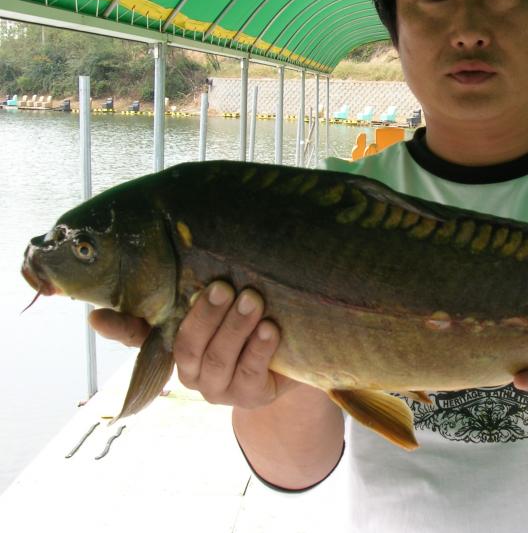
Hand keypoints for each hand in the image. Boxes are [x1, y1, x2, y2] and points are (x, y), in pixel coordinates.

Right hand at [90, 282, 293, 409]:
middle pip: (188, 347)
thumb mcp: (224, 306)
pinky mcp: (251, 396)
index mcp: (175, 347)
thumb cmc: (250, 324)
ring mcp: (219, 388)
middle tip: (224, 287)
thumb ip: (193, 293)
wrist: (293, 356)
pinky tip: (269, 328)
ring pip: (218, 359)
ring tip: (253, 300)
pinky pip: (250, 373)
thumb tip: (164, 268)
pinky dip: (260, 348)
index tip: (96, 316)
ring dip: (235, 327)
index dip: (118, 328)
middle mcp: (191, 372)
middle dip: (206, 316)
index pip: (139, 338)